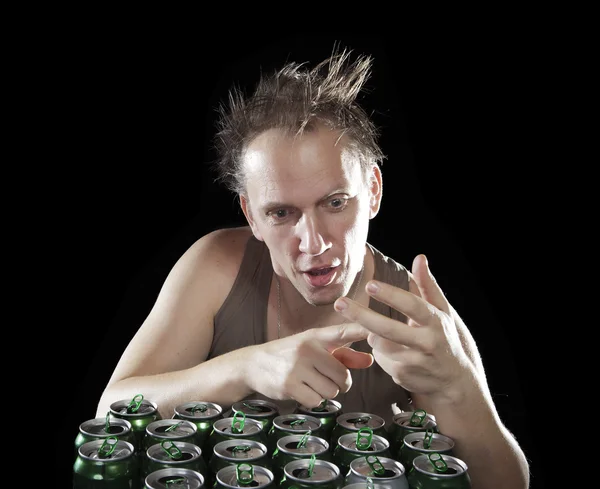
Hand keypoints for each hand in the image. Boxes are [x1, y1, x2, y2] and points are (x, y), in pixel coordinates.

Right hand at [245, 323, 372, 407]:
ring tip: (311, 383)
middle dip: (340, 384)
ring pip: (331, 391)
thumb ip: (343, 354)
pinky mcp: (289, 385)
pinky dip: (312, 401)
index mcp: (316, 336)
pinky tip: (301, 390)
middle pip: (342, 376)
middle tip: (328, 380)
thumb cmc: (290, 355)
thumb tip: (369, 360)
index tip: (375, 330)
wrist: (253, 364)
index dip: (360, 330)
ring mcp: (298, 367)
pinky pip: (316, 401)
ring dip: (325, 393)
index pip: (342, 332)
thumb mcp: (314, 349)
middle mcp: (308, 349)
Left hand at [333, 254, 472, 400]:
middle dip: (361, 315)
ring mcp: (415, 361)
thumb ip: (427, 284)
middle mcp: (427, 342)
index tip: (370, 284)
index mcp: (436, 321)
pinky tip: (396, 353)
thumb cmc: (444, 337)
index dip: (390, 295)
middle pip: (388, 329)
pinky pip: (380, 358)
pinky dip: (381, 352)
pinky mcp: (404, 375)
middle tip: (340, 303)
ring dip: (374, 336)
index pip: (411, 305)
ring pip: (379, 343)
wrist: (455, 379)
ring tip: (387, 335)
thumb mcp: (441, 310)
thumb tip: (419, 257)